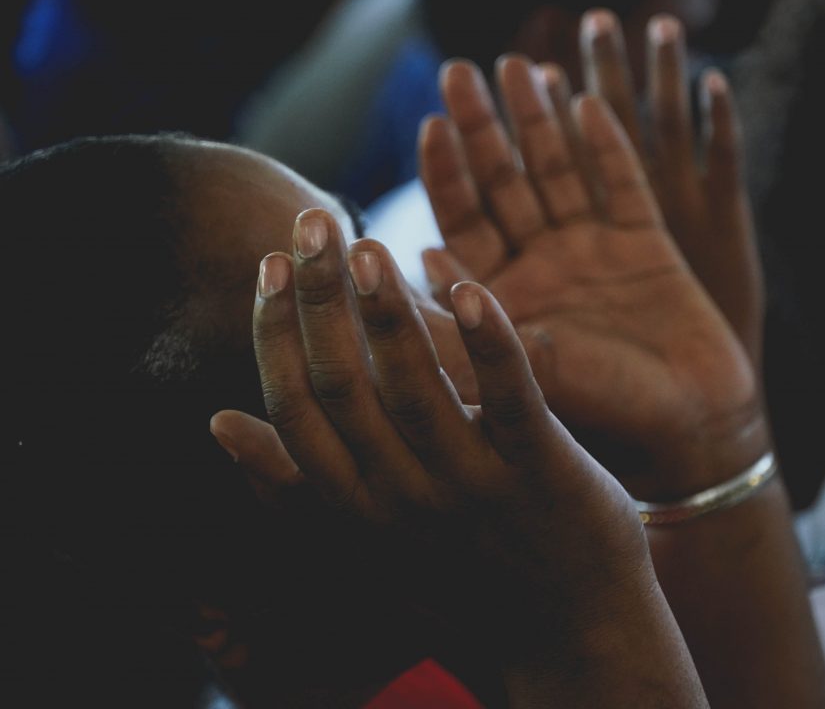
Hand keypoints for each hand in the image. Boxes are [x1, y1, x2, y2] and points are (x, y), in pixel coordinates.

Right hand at [227, 208, 704, 705]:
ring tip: (366, 243)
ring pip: (415, 387)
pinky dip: (488, 342)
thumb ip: (294, 485)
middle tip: (309, 223)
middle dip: (317, 298)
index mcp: (357, 508)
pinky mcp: (542, 474)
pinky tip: (467, 284)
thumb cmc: (462, 573)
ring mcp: (473, 487)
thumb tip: (219, 423)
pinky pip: (510, 400)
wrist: (570, 636)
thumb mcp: (366, 539)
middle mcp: (402, 498)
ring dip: (386, 312)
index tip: (267, 266)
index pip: (293, 409)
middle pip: (343, 386)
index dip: (272, 333)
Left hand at [420, 57, 767, 499]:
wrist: (691, 428)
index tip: (429, 126)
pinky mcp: (648, 244)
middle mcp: (543, 268)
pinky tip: (586, 103)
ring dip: (538, 122)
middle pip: (505, 185)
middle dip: (482, 129)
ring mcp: (595, 252)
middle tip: (458, 72)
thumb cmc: (604, 411)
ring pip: (559, 173)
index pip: (464, 223)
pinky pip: (624, 183)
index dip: (446, 174)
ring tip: (517, 67)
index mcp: (504, 298)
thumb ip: (474, 318)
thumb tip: (414, 258)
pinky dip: (607, 145)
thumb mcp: (525, 367)